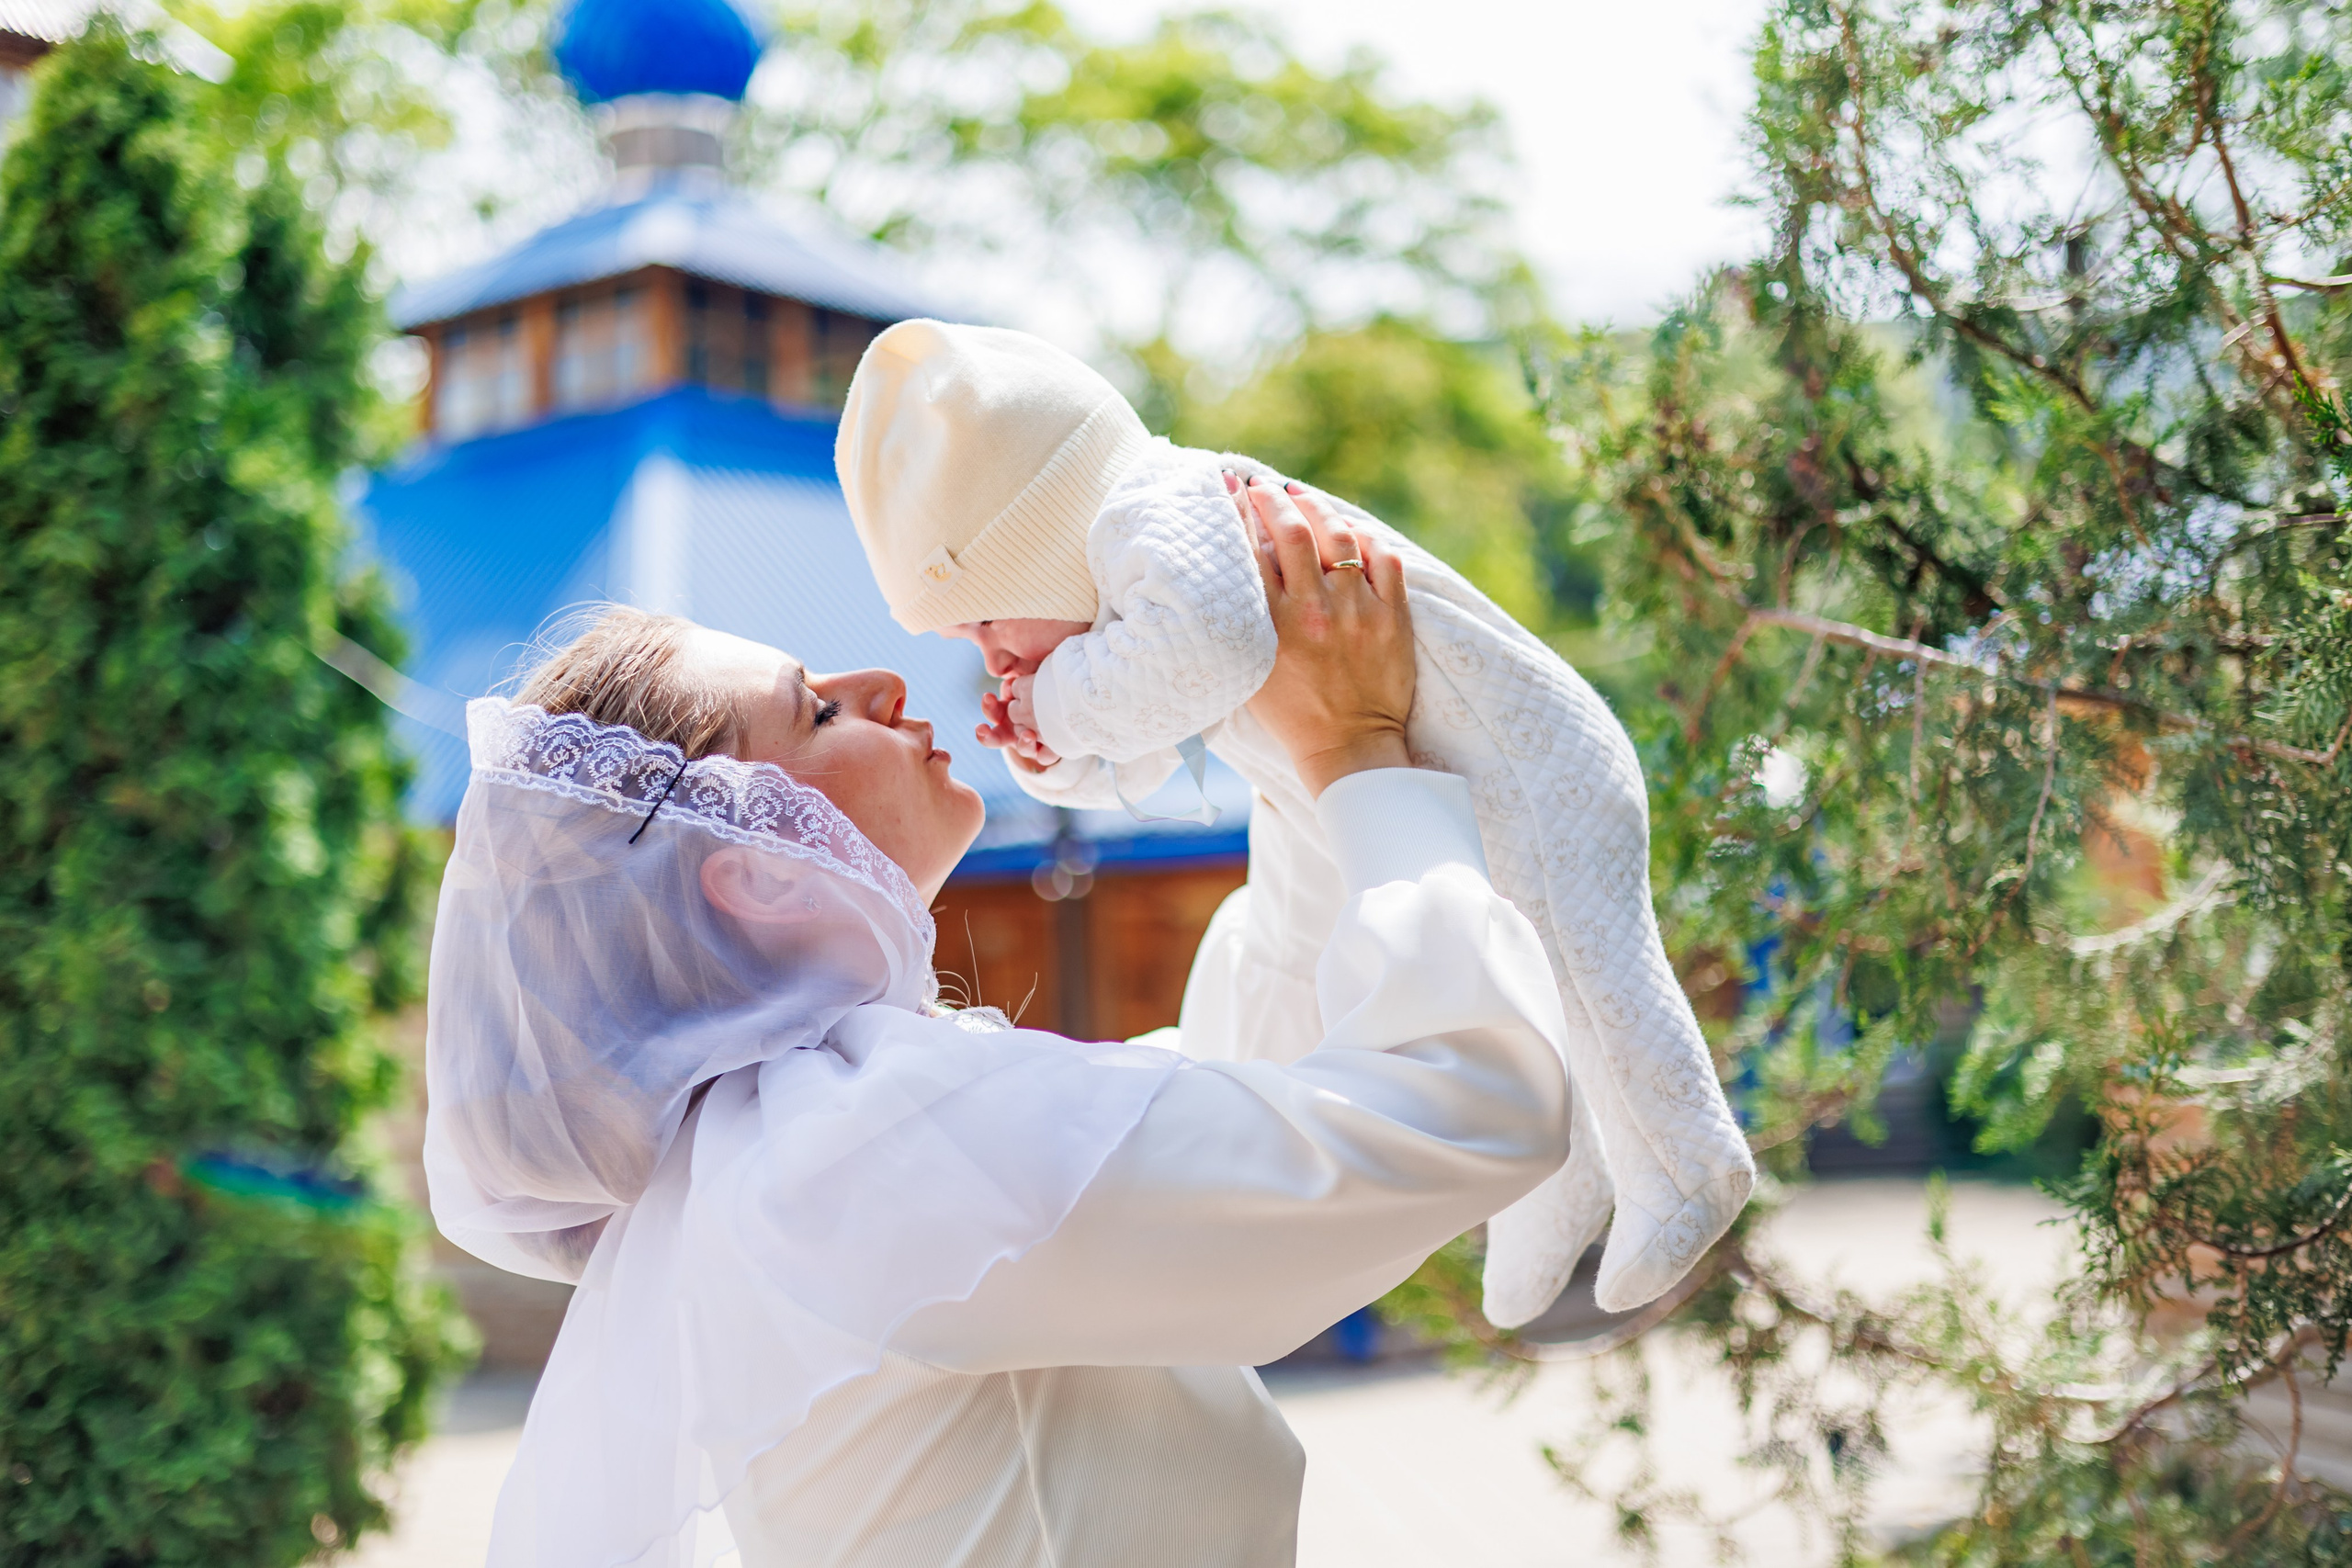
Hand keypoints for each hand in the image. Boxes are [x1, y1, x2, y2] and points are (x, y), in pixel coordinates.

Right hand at [977, 685, 1060, 770]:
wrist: (1081, 694)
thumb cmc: (1057, 682)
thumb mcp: (1039, 678)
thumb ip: (1023, 681)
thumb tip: (1010, 679)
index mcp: (1011, 709)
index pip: (993, 711)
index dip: (989, 707)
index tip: (988, 697)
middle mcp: (1019, 727)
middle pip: (997, 738)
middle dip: (986, 736)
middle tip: (981, 730)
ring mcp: (1035, 739)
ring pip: (1022, 748)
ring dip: (1023, 743)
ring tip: (1029, 735)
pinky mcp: (1053, 748)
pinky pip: (1045, 757)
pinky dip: (1043, 753)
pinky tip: (1044, 745)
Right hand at [1239, 478, 1412, 796]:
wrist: (1349, 746)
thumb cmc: (1291, 711)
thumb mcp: (1252, 665)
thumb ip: (1246, 614)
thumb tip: (1243, 556)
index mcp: (1273, 627)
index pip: (1251, 548)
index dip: (1239, 509)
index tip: (1230, 486)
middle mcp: (1314, 612)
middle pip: (1293, 529)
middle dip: (1274, 498)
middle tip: (1264, 487)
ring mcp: (1357, 612)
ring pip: (1338, 534)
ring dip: (1317, 507)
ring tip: (1301, 496)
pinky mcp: (1392, 617)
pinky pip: (1383, 557)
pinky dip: (1364, 537)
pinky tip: (1348, 530)